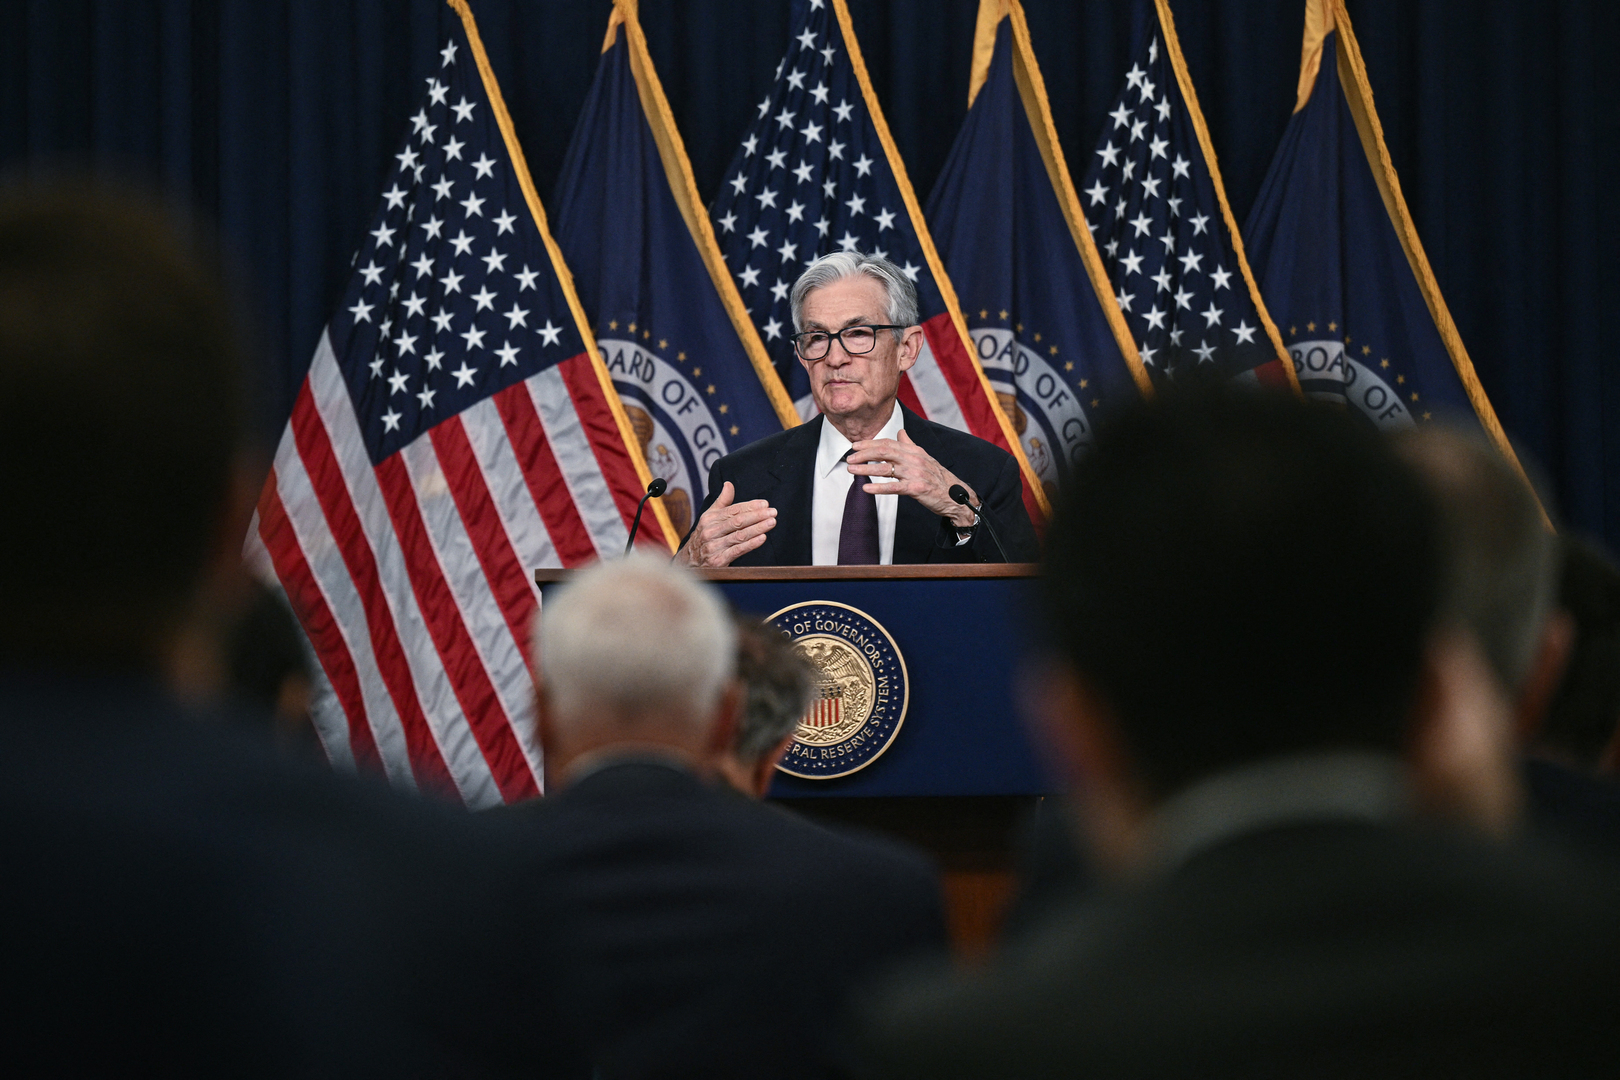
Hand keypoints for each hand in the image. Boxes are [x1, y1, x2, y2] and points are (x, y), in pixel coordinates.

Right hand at [679, 481, 776, 567]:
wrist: (689, 563)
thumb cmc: (704, 536)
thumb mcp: (709, 517)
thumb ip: (722, 502)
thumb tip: (729, 484)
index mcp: (709, 518)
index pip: (733, 510)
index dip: (750, 506)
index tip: (765, 504)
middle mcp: (710, 531)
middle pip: (738, 521)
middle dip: (757, 515)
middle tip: (773, 512)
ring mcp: (714, 546)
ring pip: (740, 535)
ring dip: (758, 528)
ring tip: (771, 522)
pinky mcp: (718, 560)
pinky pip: (737, 550)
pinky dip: (751, 544)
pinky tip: (762, 538)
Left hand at [846, 429, 976, 527]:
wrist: (955, 495)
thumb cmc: (938, 477)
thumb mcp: (924, 457)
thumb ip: (910, 444)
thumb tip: (900, 432)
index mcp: (914, 450)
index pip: (888, 443)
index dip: (870, 443)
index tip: (855, 446)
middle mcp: (914, 459)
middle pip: (884, 452)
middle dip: (864, 454)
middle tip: (850, 457)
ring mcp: (915, 473)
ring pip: (885, 469)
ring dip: (866, 469)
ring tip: (851, 470)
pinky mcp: (916, 488)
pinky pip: (893, 487)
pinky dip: (878, 488)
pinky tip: (866, 489)